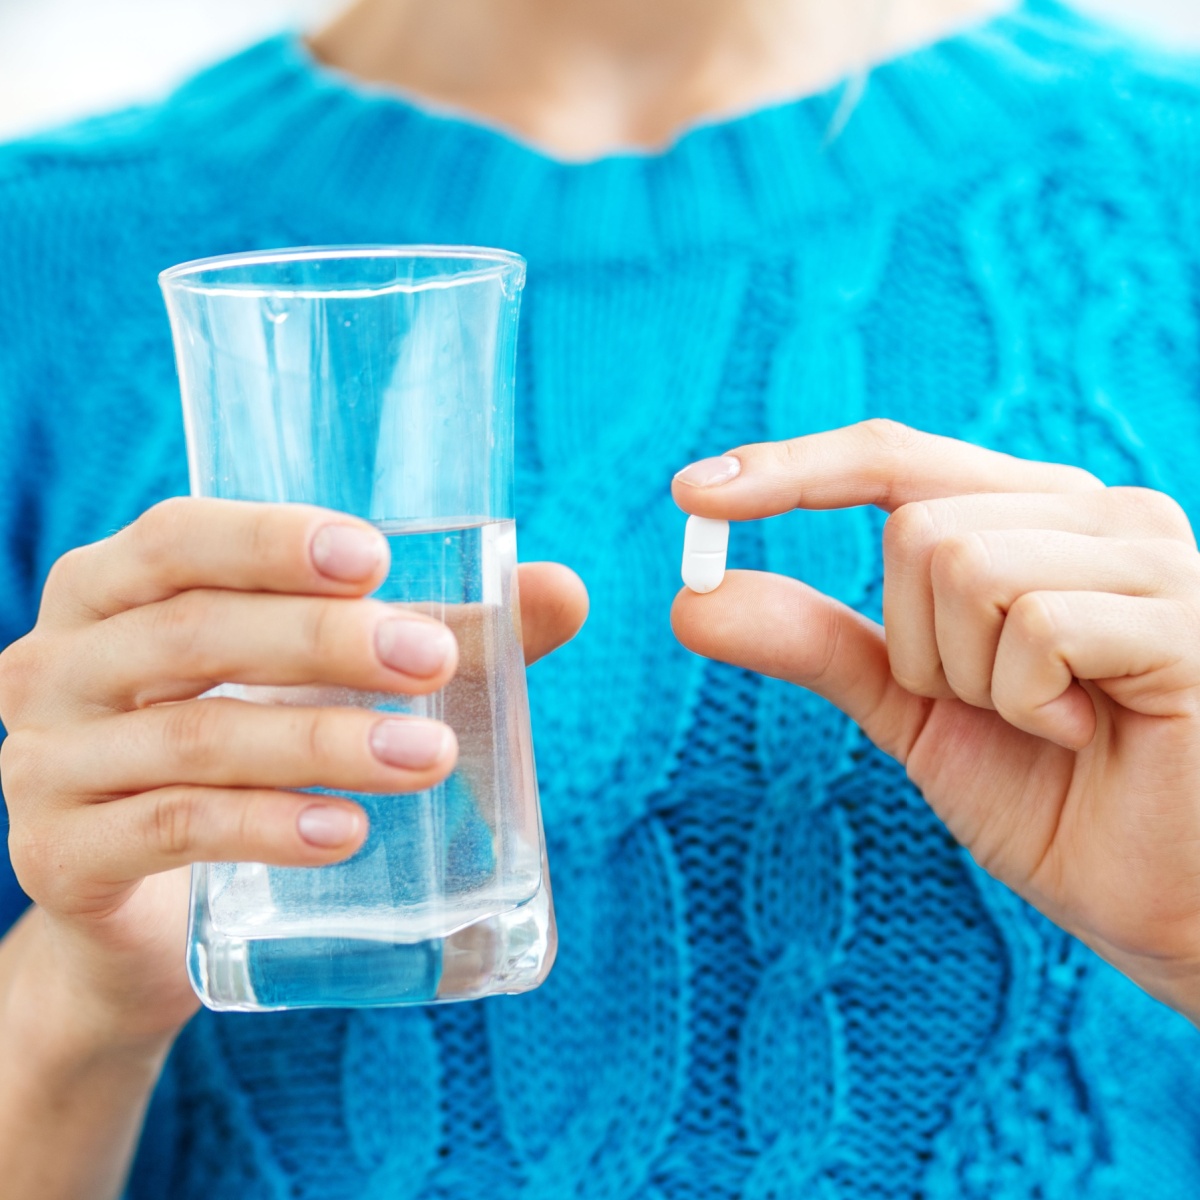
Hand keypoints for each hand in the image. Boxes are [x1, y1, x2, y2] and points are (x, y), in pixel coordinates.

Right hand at [0, 499, 586, 1050]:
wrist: (147, 920)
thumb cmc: (246, 759)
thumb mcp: (320, 684)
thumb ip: (437, 632)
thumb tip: (567, 593)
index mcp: (112, 592)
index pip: (176, 538)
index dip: (269, 541)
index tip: (376, 560)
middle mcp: (58, 664)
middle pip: (193, 631)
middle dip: (322, 643)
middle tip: (430, 662)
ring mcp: (46, 764)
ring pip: (194, 736)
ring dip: (319, 742)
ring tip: (426, 759)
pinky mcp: (58, 857)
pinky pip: (167, 831)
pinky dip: (262, 826)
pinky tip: (343, 832)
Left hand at [672, 419, 1199, 1020]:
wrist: (1157, 896)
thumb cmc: (1049, 793)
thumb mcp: (909, 707)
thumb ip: (813, 642)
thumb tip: (692, 599)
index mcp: (1030, 519)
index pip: (891, 460)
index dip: (789, 470)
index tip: (688, 494)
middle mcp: (1093, 513)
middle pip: (912, 527)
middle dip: (914, 646)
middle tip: (993, 708)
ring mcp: (1147, 555)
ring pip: (961, 565)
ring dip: (970, 679)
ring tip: (1045, 721)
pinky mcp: (1181, 617)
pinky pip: (1033, 627)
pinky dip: (1027, 704)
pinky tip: (1088, 733)